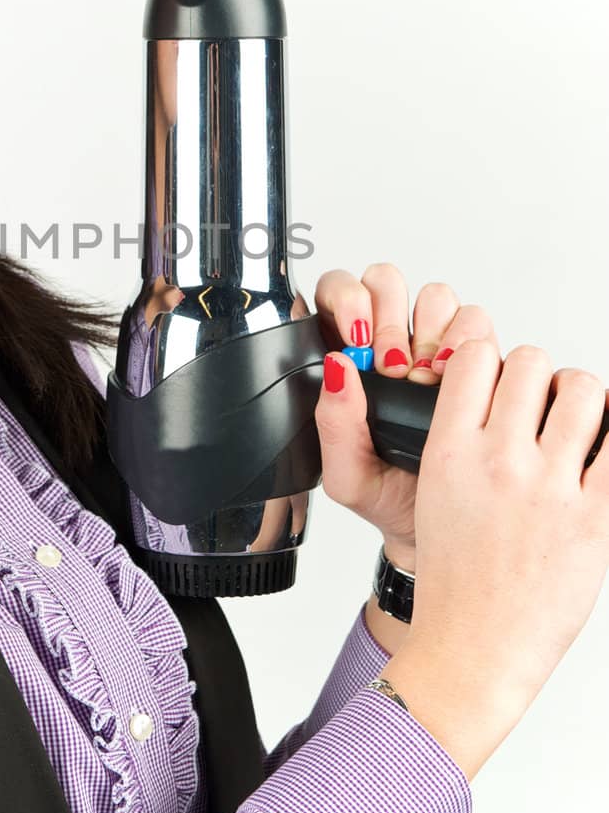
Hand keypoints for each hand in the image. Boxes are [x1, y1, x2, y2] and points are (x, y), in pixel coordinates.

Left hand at [311, 264, 500, 569]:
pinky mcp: (478, 361)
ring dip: (430, 330)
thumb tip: (337, 367)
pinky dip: (469, 344)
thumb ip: (333, 423)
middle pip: (386, 282)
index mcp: (345, 362)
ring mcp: (434, 349)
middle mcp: (389, 346)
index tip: (356, 336)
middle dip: (389, 314)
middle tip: (392, 364)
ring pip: (435, 296)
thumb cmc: (387, 498)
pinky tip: (453, 382)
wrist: (439, 530)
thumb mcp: (347, 474)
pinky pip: (477, 324)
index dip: (346, 300)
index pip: (337, 296)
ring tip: (425, 379)